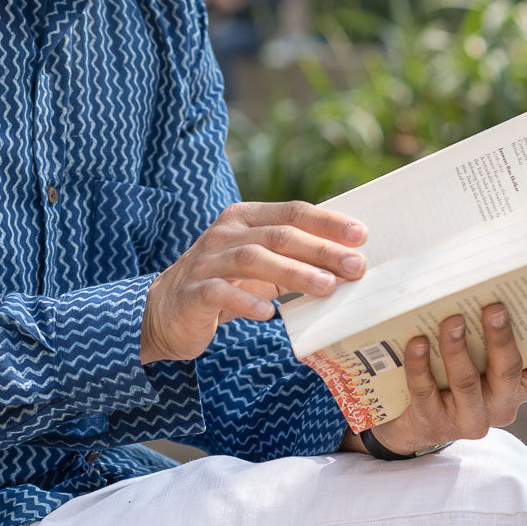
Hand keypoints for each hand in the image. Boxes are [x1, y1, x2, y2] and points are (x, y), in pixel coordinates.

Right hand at [140, 201, 366, 363]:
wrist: (165, 311)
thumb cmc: (225, 284)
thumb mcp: (260, 265)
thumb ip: (293, 257)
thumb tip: (348, 261)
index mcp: (244, 218)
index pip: (291, 212)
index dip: (327, 222)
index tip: (362, 236)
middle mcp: (225, 233)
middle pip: (278, 235)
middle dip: (320, 249)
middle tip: (356, 266)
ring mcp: (206, 262)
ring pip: (253, 259)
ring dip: (293, 272)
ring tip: (326, 287)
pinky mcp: (192, 293)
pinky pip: (220, 293)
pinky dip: (245, 301)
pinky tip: (268, 314)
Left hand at [361, 304, 526, 455]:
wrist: (416, 420)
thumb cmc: (451, 375)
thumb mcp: (477, 356)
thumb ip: (485, 332)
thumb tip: (481, 282)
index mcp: (521, 384)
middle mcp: (502, 404)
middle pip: (508, 371)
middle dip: (501, 338)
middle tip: (494, 307)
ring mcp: (469, 418)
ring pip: (466, 382)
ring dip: (456, 348)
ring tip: (451, 320)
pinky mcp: (435, 423)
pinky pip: (426, 390)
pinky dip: (420, 364)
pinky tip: (416, 342)